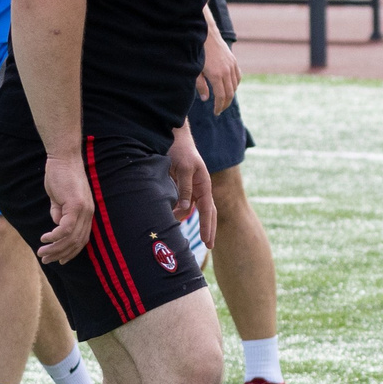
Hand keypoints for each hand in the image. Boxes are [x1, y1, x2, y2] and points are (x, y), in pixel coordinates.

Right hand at [38, 149, 94, 264]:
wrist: (64, 158)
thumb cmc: (60, 176)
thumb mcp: (59, 199)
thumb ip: (59, 212)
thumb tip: (56, 224)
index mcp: (87, 213)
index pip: (82, 239)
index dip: (71, 252)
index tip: (59, 261)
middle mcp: (88, 214)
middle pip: (77, 242)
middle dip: (60, 255)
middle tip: (45, 260)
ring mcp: (83, 210)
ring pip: (70, 238)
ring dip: (55, 248)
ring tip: (42, 253)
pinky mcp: (75, 205)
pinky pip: (65, 227)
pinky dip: (55, 236)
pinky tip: (45, 239)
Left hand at [168, 127, 217, 251]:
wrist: (174, 137)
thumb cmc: (181, 150)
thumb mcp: (183, 168)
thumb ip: (185, 189)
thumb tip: (186, 210)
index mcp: (204, 184)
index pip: (208, 210)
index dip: (207, 226)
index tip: (207, 242)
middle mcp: (201, 188)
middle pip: (208, 212)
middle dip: (208, 229)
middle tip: (209, 246)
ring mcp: (193, 187)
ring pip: (196, 209)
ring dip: (194, 222)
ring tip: (191, 236)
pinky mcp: (183, 186)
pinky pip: (185, 203)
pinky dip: (181, 213)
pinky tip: (176, 219)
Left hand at [198, 32, 240, 114]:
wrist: (205, 34)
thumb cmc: (197, 52)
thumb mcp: (195, 71)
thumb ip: (200, 86)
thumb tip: (206, 99)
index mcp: (216, 75)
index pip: (221, 96)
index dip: (219, 106)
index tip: (216, 112)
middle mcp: (226, 71)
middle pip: (230, 93)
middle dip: (225, 104)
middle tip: (220, 110)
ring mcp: (232, 66)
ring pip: (235, 86)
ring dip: (230, 95)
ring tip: (224, 100)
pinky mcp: (234, 61)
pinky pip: (238, 76)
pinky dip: (235, 84)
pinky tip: (230, 87)